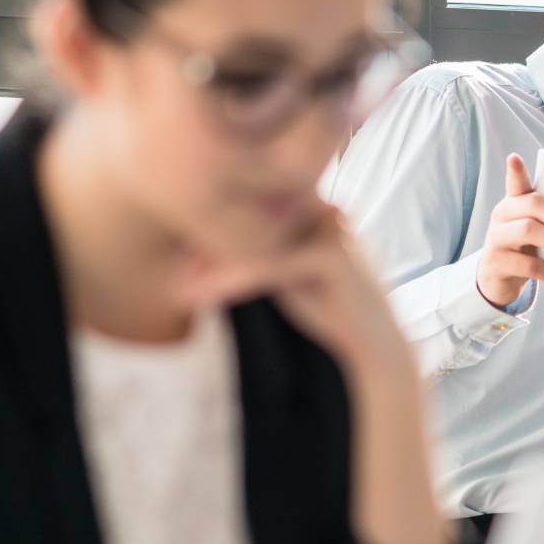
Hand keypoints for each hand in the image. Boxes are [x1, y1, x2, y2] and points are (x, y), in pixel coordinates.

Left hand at [176, 203, 412, 374]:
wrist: (372, 341)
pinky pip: (269, 265)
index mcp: (310, 202)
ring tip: (179, 291)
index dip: (211, 226)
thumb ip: (252, 253)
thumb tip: (196, 252)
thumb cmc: (326, 304)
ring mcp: (327, 227)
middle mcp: (319, 206)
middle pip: (249, 217)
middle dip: (206, 245)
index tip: (180, 256)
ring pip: (255, 241)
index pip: (251, 204)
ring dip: (212, 266)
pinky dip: (232, 281)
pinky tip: (202, 298)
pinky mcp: (330, 255)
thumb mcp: (281, 272)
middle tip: (171, 272)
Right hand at [475, 153, 543, 308]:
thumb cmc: (527, 246)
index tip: (516, 158)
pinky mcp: (496, 262)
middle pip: (533, 204)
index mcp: (515, 202)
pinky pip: (528, 265)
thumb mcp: (537, 227)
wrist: (499, 277)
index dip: (516, 170)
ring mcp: (496, 238)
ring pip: (529, 231)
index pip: (515, 182)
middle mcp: (502, 215)